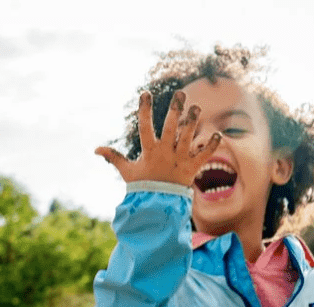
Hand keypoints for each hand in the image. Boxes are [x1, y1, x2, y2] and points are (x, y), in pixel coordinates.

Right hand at [95, 90, 221, 185]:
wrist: (159, 206)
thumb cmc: (143, 186)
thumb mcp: (128, 171)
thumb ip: (114, 158)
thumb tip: (96, 149)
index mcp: (150, 152)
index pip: (145, 127)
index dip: (145, 110)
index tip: (145, 93)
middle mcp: (166, 153)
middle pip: (171, 128)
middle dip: (175, 110)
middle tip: (180, 94)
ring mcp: (180, 160)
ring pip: (188, 137)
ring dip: (193, 122)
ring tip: (196, 107)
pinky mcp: (192, 168)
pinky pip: (204, 155)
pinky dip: (211, 146)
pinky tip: (217, 134)